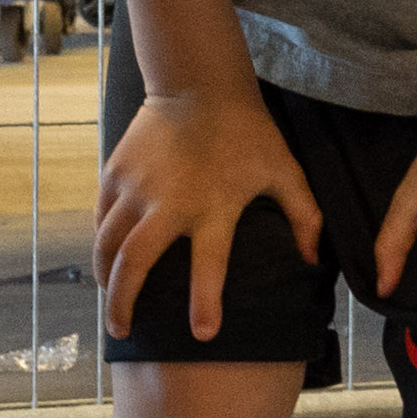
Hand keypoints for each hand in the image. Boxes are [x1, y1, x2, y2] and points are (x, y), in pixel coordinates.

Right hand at [93, 84, 326, 340]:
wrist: (198, 83)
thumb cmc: (247, 131)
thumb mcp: (284, 171)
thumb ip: (304, 216)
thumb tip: (316, 260)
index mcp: (212, 208)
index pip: (208, 266)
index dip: (206, 302)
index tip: (203, 334)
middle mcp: (168, 203)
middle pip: (135, 264)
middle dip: (124, 303)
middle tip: (123, 331)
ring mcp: (136, 188)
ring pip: (108, 245)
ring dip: (105, 278)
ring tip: (109, 301)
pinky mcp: (115, 173)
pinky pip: (100, 218)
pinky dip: (100, 244)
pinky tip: (104, 261)